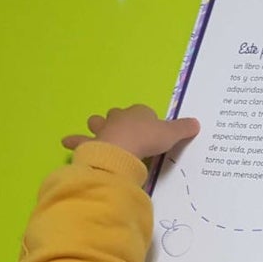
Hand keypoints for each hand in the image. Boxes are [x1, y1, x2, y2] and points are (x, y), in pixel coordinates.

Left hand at [61, 104, 198, 159]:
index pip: (142, 112)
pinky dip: (74, 142)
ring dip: (96, 126)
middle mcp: (119, 118)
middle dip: (118, 119)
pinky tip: (66, 143)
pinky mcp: (92, 144)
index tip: (150, 129)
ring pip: (97, 123)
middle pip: (118, 114)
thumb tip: (196, 123)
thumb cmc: (147, 139)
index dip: (146, 119)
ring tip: (93, 128)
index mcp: (138, 113)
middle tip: (122, 128)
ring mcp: (103, 130)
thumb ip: (183, 129)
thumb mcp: (171, 134)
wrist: (122, 149)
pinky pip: (80, 141)